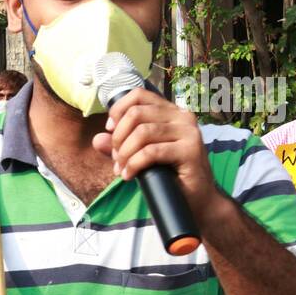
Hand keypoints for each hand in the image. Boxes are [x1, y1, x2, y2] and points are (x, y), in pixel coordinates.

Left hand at [91, 89, 218, 223]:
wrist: (197, 199)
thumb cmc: (169, 175)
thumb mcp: (139, 156)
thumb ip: (119, 146)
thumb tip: (98, 139)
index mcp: (171, 112)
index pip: (139, 95)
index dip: (118, 110)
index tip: (111, 130)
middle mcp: (182, 117)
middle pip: (136, 113)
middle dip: (119, 137)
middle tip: (117, 158)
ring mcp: (188, 132)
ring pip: (142, 132)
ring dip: (125, 153)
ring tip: (122, 169)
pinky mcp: (190, 150)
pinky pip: (151, 152)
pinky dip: (134, 164)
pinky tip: (129, 175)